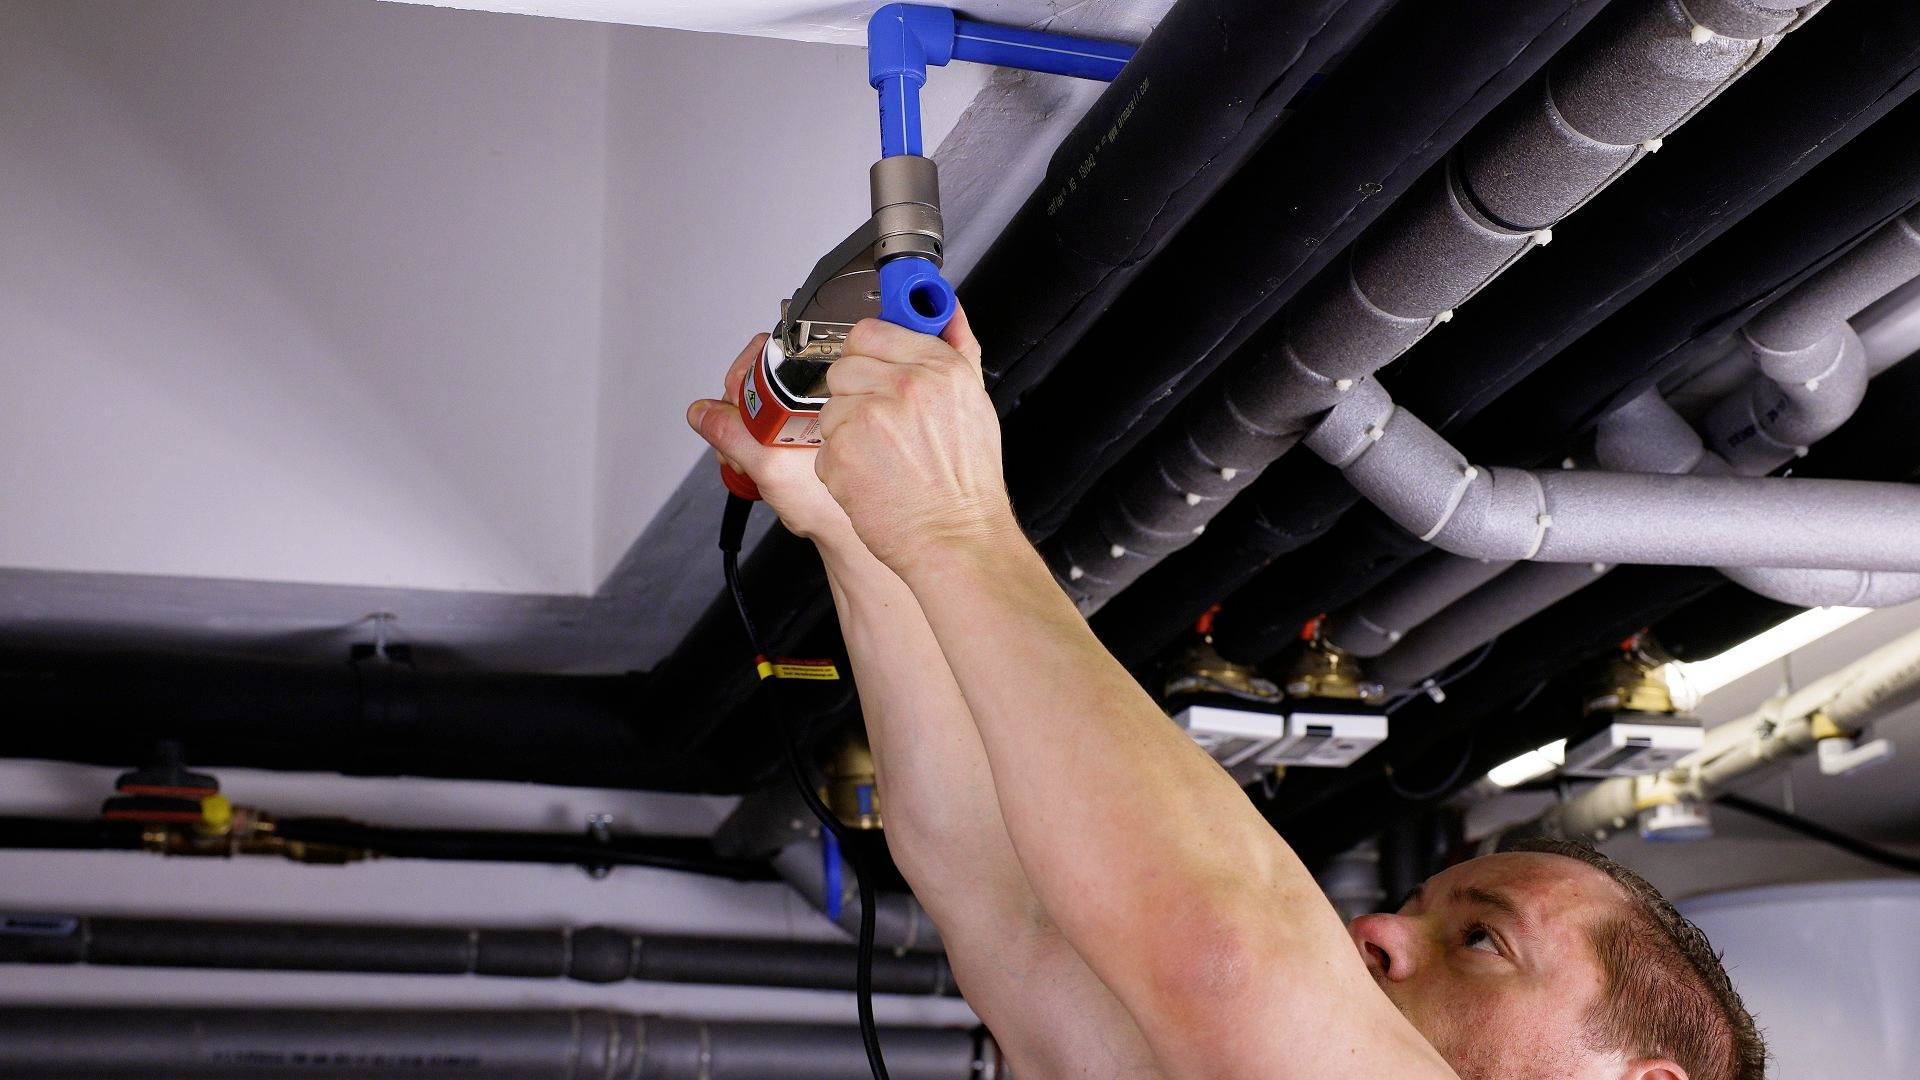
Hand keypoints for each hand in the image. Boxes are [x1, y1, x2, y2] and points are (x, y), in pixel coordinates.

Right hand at [686, 334, 851, 541]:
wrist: (841, 529)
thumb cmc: (828, 503)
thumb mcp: (769, 465)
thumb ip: (731, 434)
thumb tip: (702, 412)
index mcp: (818, 391)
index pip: (767, 357)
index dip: (742, 384)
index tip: (737, 414)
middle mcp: (814, 396)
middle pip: (755, 381)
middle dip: (737, 415)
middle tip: (743, 447)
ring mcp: (805, 413)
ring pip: (754, 405)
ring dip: (740, 433)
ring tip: (752, 461)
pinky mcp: (798, 428)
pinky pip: (761, 422)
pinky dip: (750, 441)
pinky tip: (757, 462)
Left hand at [815, 306, 1020, 577]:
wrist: (956, 538)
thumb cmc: (966, 482)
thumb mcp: (974, 400)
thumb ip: (957, 347)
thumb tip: (945, 310)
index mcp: (937, 367)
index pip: (873, 330)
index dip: (869, 352)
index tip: (873, 363)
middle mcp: (904, 385)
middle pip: (844, 364)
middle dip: (855, 391)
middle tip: (882, 423)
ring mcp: (868, 417)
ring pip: (830, 405)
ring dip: (847, 428)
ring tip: (882, 455)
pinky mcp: (841, 452)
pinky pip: (824, 443)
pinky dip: (840, 462)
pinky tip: (871, 475)